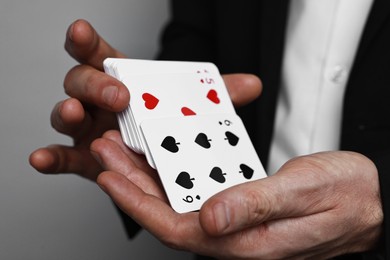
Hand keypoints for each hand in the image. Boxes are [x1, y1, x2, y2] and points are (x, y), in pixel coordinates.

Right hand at [29, 19, 261, 180]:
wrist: (161, 163)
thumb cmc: (168, 126)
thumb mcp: (193, 110)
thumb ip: (219, 96)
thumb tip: (252, 84)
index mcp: (123, 80)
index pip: (101, 54)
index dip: (88, 42)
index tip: (80, 30)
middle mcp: (99, 101)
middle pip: (81, 81)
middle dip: (94, 83)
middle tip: (117, 93)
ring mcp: (89, 129)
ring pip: (66, 114)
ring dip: (67, 112)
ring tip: (77, 114)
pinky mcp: (83, 158)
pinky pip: (63, 156)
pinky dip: (51, 157)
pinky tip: (42, 159)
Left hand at [92, 138, 382, 258]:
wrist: (368, 199)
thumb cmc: (344, 195)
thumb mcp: (304, 191)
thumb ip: (257, 205)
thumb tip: (211, 219)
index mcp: (246, 241)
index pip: (176, 228)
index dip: (137, 202)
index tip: (109, 174)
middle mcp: (234, 236)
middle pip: (168, 213)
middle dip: (131, 183)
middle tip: (106, 149)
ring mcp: (235, 224)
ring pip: (178, 203)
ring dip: (147, 176)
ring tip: (123, 148)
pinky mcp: (239, 209)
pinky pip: (197, 193)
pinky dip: (175, 173)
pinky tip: (163, 156)